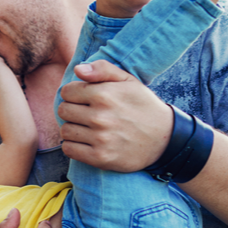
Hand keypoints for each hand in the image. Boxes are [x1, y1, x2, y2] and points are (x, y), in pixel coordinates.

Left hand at [57, 60, 172, 171]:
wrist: (165, 139)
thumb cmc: (143, 106)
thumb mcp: (128, 81)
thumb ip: (102, 69)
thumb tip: (78, 69)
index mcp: (104, 94)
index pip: (67, 92)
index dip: (74, 94)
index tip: (84, 99)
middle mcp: (100, 117)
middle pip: (63, 111)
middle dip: (72, 111)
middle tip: (86, 114)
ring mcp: (100, 138)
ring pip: (65, 131)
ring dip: (73, 129)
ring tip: (87, 128)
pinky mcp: (100, 157)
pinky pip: (69, 150)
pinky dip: (73, 146)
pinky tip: (86, 142)